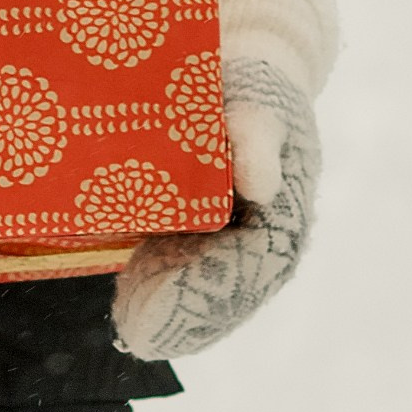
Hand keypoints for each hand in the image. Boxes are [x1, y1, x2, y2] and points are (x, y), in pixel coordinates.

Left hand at [113, 0, 335, 361]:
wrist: (243, 80)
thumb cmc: (252, 89)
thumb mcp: (257, 102)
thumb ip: (257, 139)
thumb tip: (259, 186)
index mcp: (284, 217)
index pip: (248, 271)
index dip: (205, 293)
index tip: (164, 304)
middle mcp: (265, 243)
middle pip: (224, 297)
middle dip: (181, 318)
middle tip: (134, 332)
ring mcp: (236, 246)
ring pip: (206, 297)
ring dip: (170, 317)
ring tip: (127, 324)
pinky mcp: (208, 238)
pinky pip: (188, 278)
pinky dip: (160, 293)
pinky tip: (127, 302)